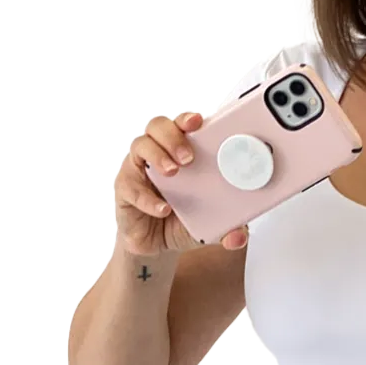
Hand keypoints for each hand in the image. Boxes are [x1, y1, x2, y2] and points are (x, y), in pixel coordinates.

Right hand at [114, 111, 249, 255]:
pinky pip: (130, 184)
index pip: (184, 124)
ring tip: (173, 172)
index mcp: (184, 149)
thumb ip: (229, 227)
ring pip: (141, 144)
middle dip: (174, 136)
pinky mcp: (126, 187)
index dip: (189, 119)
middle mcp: (160, 151)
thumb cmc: (185, 219)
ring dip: (158, 155)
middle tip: (189, 158)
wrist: (158, 245)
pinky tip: (162, 209)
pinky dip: (147, 197)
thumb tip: (239, 237)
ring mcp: (140, 167)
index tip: (199, 122)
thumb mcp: (212, 223)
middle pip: (159, 126)